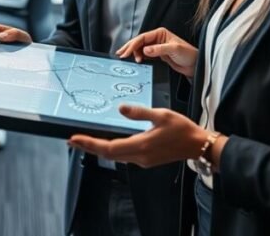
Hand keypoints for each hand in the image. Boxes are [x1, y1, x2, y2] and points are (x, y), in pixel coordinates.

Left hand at [68, 105, 220, 168]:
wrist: (197, 145)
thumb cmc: (182, 130)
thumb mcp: (161, 115)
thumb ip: (139, 112)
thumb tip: (121, 108)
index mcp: (141, 146)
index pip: (108, 147)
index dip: (89, 144)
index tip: (75, 139)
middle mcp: (139, 156)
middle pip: (107, 153)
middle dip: (88, 147)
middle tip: (72, 140)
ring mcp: (142, 160)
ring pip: (114, 156)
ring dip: (98, 148)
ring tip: (84, 141)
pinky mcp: (146, 159)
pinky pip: (123, 155)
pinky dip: (110, 149)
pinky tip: (106, 143)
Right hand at [116, 27, 197, 77]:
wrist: (195, 65)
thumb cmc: (189, 54)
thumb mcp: (174, 49)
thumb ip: (159, 49)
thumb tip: (146, 50)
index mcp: (160, 33)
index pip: (143, 37)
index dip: (133, 44)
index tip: (126, 52)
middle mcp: (158, 39)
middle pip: (139, 42)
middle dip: (129, 47)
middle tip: (121, 54)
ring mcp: (157, 47)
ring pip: (141, 49)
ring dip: (133, 53)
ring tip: (127, 59)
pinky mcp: (158, 55)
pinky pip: (145, 55)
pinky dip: (139, 57)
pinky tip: (135, 61)